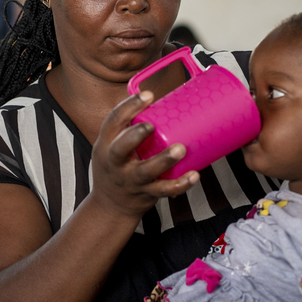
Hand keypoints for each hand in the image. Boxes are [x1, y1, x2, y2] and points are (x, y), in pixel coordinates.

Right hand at [87, 91, 199, 218]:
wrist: (109, 206)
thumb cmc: (117, 167)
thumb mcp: (112, 146)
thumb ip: (132, 127)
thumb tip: (168, 100)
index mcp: (106, 144)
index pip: (113, 122)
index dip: (129, 106)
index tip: (148, 94)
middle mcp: (115, 163)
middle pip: (120, 149)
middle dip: (135, 136)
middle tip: (151, 125)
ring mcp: (131, 180)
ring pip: (145, 172)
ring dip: (163, 161)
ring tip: (180, 149)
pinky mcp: (146, 194)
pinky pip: (164, 190)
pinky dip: (180, 184)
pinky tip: (194, 175)